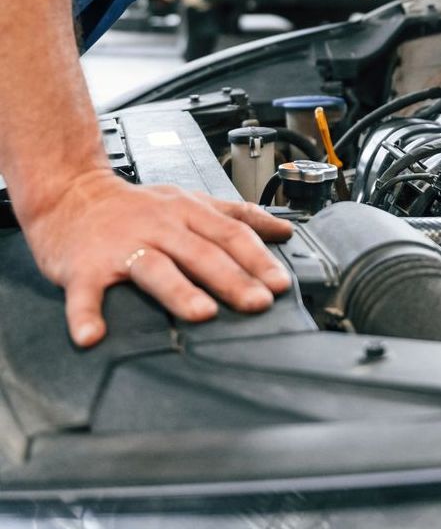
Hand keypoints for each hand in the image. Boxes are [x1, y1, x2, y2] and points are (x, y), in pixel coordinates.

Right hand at [22, 169, 293, 346]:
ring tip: (202, 314)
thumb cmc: (136, 205)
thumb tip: (284, 231)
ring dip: (178, 291)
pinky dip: (86, 314)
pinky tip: (93, 335)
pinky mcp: (84, 267)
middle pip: (201, 252)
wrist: (70, 192)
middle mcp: (159, 226)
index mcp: (187, 212)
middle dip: (233, 278)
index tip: (281, 283)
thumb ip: (236, 215)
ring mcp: (121, 246)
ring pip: (154, 267)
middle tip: (258, 302)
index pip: (231, 233)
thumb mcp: (191, 200)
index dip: (258, 258)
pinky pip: (85, 293)